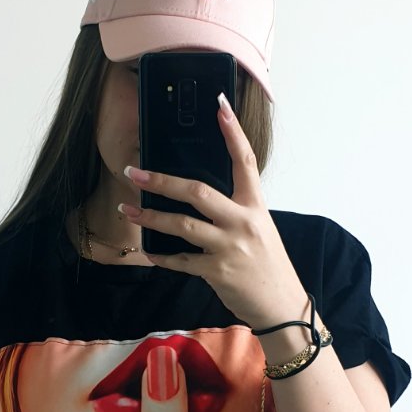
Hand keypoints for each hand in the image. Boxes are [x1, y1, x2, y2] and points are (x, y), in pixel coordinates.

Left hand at [118, 93, 307, 329]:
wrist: (282, 306)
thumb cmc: (268, 265)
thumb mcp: (260, 229)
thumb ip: (236, 210)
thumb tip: (200, 195)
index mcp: (255, 206)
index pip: (245, 161)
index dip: (232, 132)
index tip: (219, 106)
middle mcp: (243, 222)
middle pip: (198, 191)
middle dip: (162, 180)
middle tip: (135, 172)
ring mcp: (230, 247)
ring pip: (183, 225)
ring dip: (151, 217)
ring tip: (129, 210)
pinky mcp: (217, 272)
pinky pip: (181, 260)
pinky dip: (162, 256)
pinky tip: (149, 251)